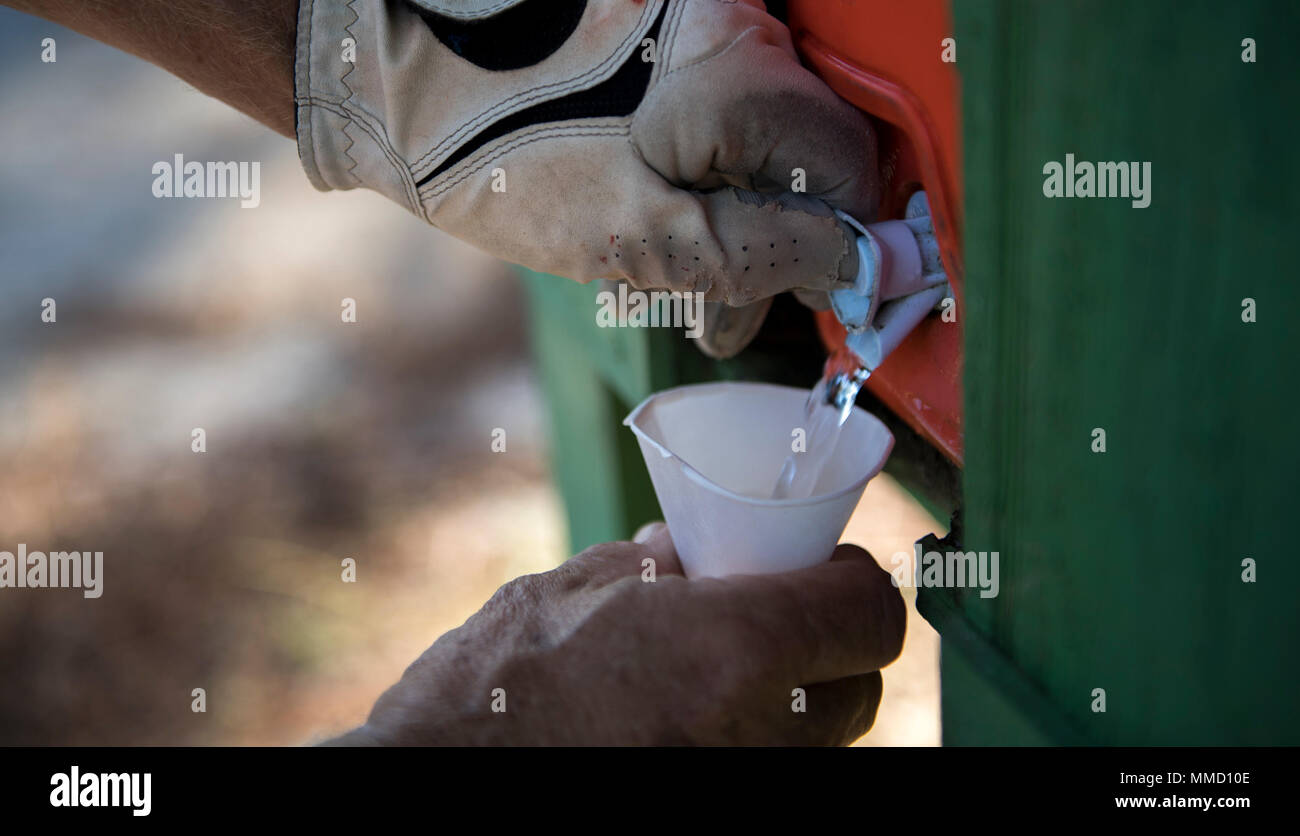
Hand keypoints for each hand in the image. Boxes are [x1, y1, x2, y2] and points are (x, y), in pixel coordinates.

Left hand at [295, 0, 878, 305]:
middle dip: (773, 237)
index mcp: (742, 67)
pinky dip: (691, 156)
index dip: (843, 240)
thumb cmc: (498, 157)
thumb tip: (861, 263)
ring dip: (727, 206)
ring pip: (752, 124)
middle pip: (804, 145)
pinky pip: (705, 91)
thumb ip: (765, 252)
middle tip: (723, 311)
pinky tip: (648, 212)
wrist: (381, 68)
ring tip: (672, 279)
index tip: (809, 296)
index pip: (853, 161)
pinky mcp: (649, 0)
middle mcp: (730, 11)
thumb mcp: (640, 237)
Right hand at [333, 524, 904, 745]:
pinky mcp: (719, 809)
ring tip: (725, 662)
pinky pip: (767, 764)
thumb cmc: (493, 686)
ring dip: (795, 693)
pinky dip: (753, 733)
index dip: (859, 584)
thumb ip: (651, 563)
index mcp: (734, 650)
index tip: (828, 565)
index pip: (872, 619)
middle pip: (860, 688)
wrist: (441, 781)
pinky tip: (694, 709)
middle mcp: (757, 731)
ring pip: (818, 739)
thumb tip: (687, 546)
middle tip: (780, 608)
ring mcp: (741, 783)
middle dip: (832, 643)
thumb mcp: (571, 588)